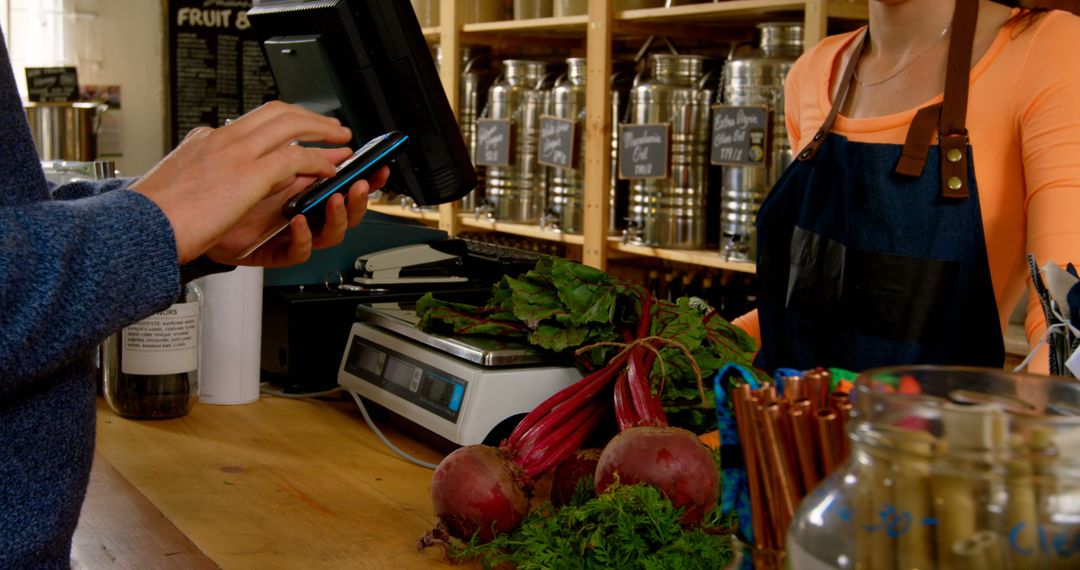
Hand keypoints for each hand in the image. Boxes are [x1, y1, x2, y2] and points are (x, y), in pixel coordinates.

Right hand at [130, 101, 352, 263]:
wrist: (139, 229)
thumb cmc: (156, 218)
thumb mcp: (181, 182)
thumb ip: (205, 170)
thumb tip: (223, 176)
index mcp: (206, 140)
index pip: (253, 119)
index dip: (284, 122)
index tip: (300, 130)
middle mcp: (223, 139)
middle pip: (277, 111)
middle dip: (310, 117)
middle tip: (331, 128)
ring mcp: (237, 152)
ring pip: (292, 124)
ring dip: (322, 132)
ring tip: (340, 142)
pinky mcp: (250, 174)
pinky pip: (296, 158)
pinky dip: (317, 162)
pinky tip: (328, 172)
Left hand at [207, 164, 389, 266]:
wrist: (166, 223)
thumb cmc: (200, 191)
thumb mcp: (256, 162)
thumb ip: (295, 158)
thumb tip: (327, 150)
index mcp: (291, 180)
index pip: (335, 177)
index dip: (360, 172)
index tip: (378, 165)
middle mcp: (290, 204)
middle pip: (338, 206)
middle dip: (357, 196)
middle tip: (362, 184)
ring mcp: (280, 229)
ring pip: (326, 232)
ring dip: (337, 216)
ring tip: (335, 199)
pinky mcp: (268, 250)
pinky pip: (296, 252)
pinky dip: (302, 238)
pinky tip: (297, 222)